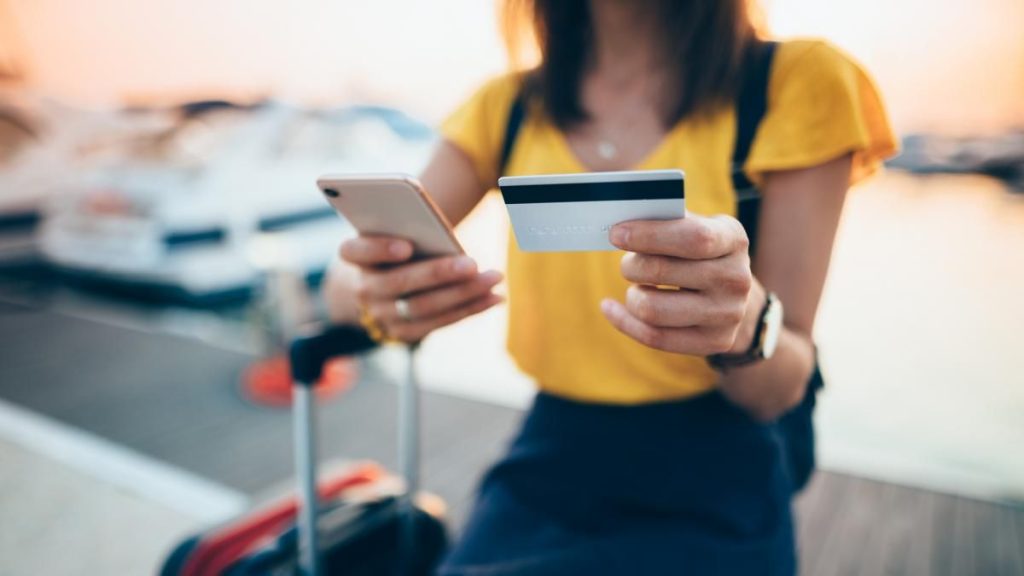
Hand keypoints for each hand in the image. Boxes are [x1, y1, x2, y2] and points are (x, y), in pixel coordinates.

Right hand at [339, 236, 503, 342]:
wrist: (380, 288)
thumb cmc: (395, 249)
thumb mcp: (394, 234)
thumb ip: (410, 230)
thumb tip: (444, 236)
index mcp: (355, 257)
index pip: (356, 251)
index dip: (379, 249)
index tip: (406, 246)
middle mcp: (364, 289)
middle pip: (400, 282)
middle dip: (438, 273)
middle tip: (471, 264)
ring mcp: (382, 315)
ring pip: (424, 307)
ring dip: (463, 294)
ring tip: (493, 279)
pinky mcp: (403, 333)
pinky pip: (440, 322)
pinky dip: (470, 309)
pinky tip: (494, 297)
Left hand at [600, 214, 759, 355]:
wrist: (734, 294)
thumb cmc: (701, 252)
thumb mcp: (697, 226)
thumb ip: (667, 219)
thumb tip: (622, 218)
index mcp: (733, 240)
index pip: (693, 238)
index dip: (649, 235)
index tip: (616, 234)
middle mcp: (736, 279)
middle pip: (662, 272)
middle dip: (632, 266)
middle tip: (627, 264)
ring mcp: (728, 315)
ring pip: (653, 310)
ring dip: (632, 296)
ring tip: (636, 286)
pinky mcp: (714, 342)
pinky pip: (654, 337)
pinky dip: (625, 321)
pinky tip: (611, 308)